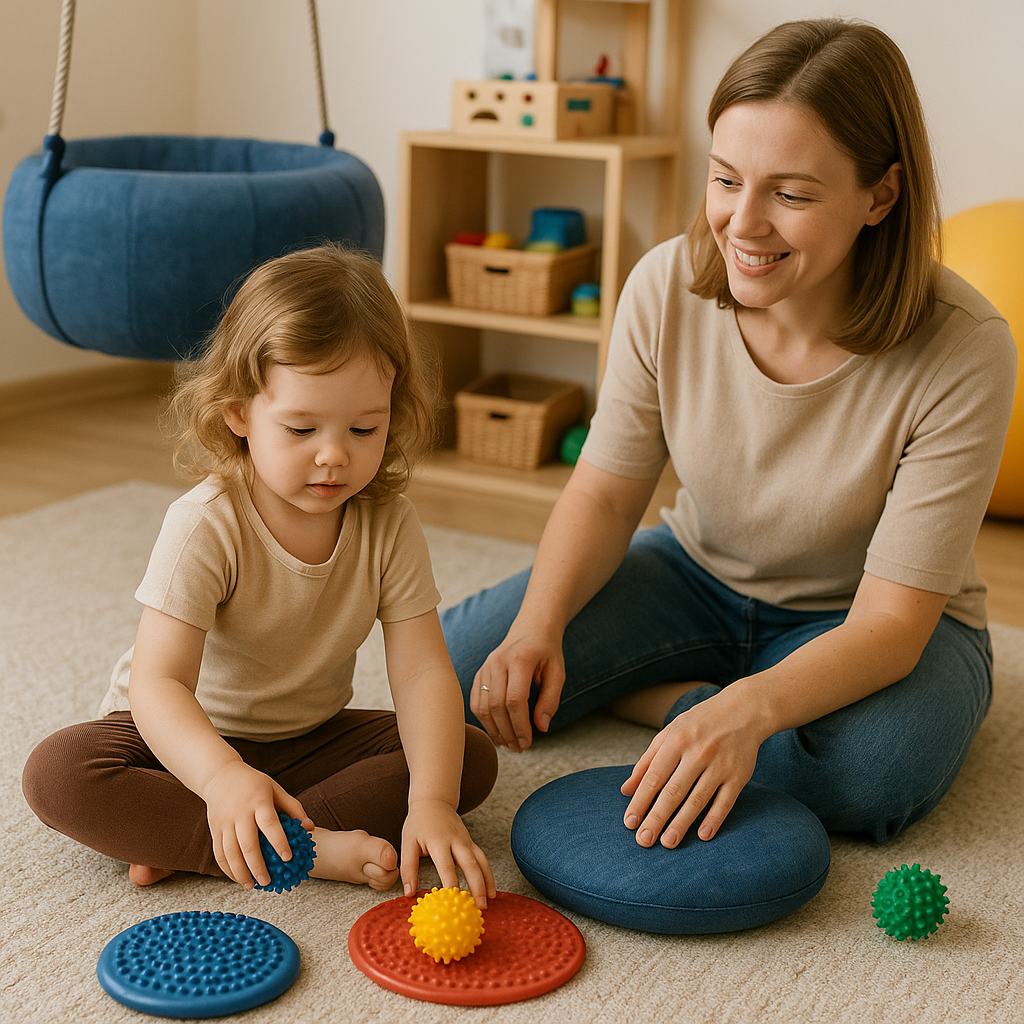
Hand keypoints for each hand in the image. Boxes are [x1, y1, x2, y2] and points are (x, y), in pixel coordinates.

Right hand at [202, 759, 312, 887]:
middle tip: (268, 882)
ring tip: (252, 886)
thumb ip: (293, 807)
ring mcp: (224, 822)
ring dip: (240, 872)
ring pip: (230, 852)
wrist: (220, 774)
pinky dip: (227, 869)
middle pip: (247, 844)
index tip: (288, 858)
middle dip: (257, 866)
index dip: (279, 842)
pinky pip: (219, 853)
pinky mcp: (214, 829)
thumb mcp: (275, 789)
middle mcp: (239, 813)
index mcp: (258, 802)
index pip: (269, 824)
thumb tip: (310, 828)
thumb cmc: (254, 784)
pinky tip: (237, 879)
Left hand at [400, 798, 495, 907]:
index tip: (453, 902)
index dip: (451, 884)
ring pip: (481, 861)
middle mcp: (456, 841)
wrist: (434, 802)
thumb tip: (409, 893)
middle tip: (479, 906)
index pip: (446, 866)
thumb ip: (408, 868)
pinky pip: (482, 858)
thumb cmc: (419, 824)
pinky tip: (491, 888)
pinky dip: (488, 874)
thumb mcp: (408, 843)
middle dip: (477, 885)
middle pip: (470, 864)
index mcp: (438, 841)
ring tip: (490, 900)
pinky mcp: (471, 842)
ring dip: (487, 880)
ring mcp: (466, 840)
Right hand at [470, 626, 565, 751]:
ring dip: (494, 730)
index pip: (515, 700)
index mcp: (520, 660)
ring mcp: (486, 666)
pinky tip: (497, 732)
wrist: (531, 629)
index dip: (520, 726)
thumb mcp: (558, 673)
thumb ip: (551, 700)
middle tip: (519, 748)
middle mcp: (498, 662)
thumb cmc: (547, 652)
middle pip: (497, 706)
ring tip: (508, 744)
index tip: (528, 743)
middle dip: (508, 732)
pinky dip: (484, 720)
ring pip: (483, 706)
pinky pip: (476, 701)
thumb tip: (541, 728)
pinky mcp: (480, 672)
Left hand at [620, 688, 762, 846]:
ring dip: (681, 823)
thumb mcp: (669, 733)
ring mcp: (719, 765)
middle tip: (644, 840)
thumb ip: (647, 761)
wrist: (743, 710)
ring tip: (668, 843)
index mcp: (676, 741)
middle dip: (657, 817)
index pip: (653, 777)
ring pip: (697, 799)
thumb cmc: (699, 724)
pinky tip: (702, 835)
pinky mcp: (738, 776)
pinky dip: (714, 819)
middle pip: (673, 791)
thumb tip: (626, 790)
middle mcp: (697, 753)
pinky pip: (725, 802)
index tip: (629, 823)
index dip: (640, 801)